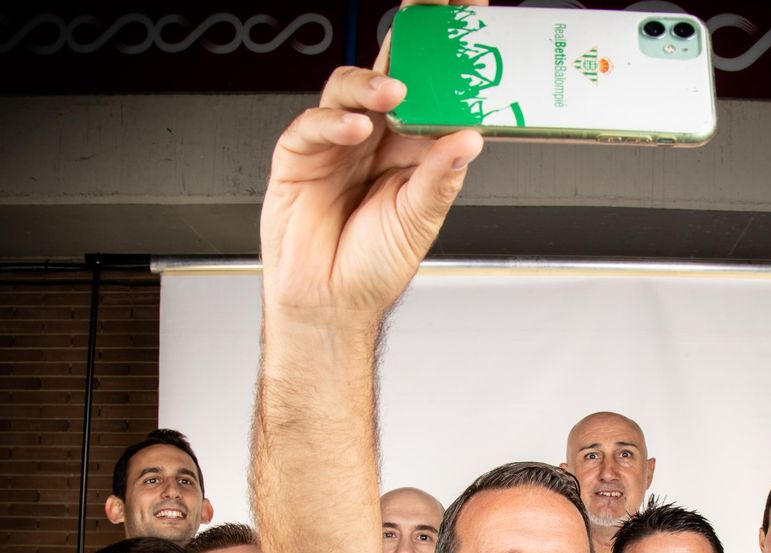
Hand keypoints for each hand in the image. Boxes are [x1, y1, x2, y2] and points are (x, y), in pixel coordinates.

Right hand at [259, 9, 484, 328]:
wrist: (328, 304)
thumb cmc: (371, 267)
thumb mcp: (419, 220)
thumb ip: (440, 177)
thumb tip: (469, 138)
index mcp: (410, 149)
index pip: (431, 90)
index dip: (448, 56)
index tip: (472, 22)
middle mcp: (374, 138)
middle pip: (392, 71)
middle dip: (412, 37)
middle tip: (432, 11)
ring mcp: (336, 143)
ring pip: (350, 89)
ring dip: (372, 83)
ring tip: (394, 90)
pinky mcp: (299, 157)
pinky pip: (312, 126)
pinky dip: (333, 122)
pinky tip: (355, 129)